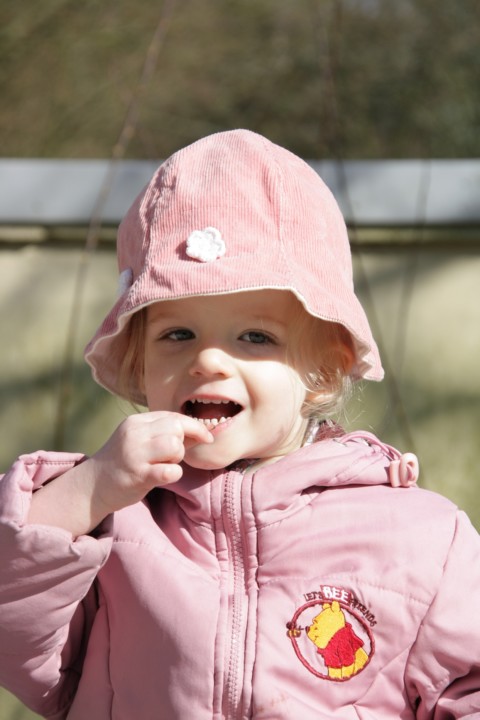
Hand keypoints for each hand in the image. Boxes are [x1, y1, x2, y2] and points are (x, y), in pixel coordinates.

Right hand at [89, 412, 212, 514]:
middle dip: (182, 442)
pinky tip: (164, 476)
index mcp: (136, 422)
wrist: (92, 486)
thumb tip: (201, 433)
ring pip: (174, 445)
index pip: (173, 416)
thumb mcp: (140, 441)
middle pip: (176, 428)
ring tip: (165, 464)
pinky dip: (173, 473)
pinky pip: (169, 471)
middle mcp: (134, 434)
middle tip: (171, 456)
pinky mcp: (137, 476)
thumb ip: (167, 435)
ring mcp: (134, 455)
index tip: (207, 437)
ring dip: (177, 457)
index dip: (195, 426)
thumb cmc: (123, 462)